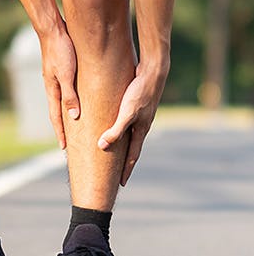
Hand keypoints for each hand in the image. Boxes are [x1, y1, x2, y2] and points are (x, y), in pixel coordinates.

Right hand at [40, 27, 79, 148]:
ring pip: (61, 104)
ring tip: (73, 129)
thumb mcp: (66, 74)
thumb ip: (69, 95)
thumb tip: (73, 117)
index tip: (64, 148)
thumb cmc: (60, 51)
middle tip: (67, 144)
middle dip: (62, 130)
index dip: (60, 133)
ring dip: (65, 118)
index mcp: (52, 91)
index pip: (56, 118)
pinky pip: (65, 94)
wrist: (53, 30)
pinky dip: (69, 104)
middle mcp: (52, 88)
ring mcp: (55, 81)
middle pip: (57, 114)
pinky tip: (75, 104)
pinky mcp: (61, 73)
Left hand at [97, 64, 167, 185]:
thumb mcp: (127, 113)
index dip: (126, 171)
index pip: (132, 156)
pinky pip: (126, 123)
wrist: (154, 70)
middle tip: (116, 175)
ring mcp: (139, 116)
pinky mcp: (135, 105)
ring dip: (121, 147)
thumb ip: (116, 130)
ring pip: (128, 136)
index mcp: (140, 131)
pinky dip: (119, 131)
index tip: (121, 184)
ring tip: (112, 155)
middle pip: (131, 149)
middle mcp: (141, 126)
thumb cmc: (140, 91)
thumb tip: (102, 147)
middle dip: (123, 163)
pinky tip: (112, 128)